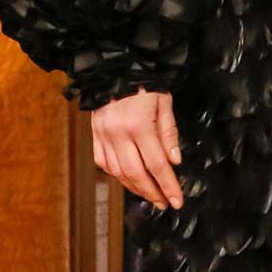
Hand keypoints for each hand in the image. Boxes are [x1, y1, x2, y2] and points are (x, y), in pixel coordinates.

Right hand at [91, 90, 183, 209]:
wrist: (113, 68)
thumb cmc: (143, 82)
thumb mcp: (164, 102)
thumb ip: (169, 133)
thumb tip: (174, 161)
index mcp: (139, 125)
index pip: (157, 165)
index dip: (168, 186)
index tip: (176, 201)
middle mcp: (118, 133)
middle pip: (137, 174)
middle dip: (152, 192)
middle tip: (164, 203)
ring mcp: (103, 135)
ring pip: (119, 172)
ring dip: (135, 188)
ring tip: (150, 195)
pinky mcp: (94, 135)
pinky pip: (104, 163)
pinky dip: (117, 175)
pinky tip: (129, 181)